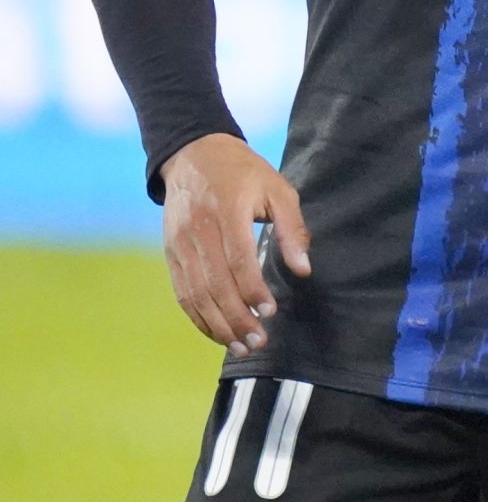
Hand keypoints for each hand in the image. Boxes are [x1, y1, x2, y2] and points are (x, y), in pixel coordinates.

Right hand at [160, 133, 309, 355]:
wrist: (194, 154)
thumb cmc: (244, 173)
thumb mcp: (278, 190)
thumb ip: (293, 229)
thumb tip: (303, 269)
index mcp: (226, 211)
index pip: (237, 260)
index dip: (252, 290)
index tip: (269, 312)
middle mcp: (197, 230)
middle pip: (213, 284)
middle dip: (236, 318)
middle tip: (258, 342)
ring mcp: (179, 244)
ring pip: (194, 293)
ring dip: (217, 325)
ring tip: (240, 347)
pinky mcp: (170, 253)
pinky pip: (182, 292)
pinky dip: (198, 317)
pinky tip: (217, 333)